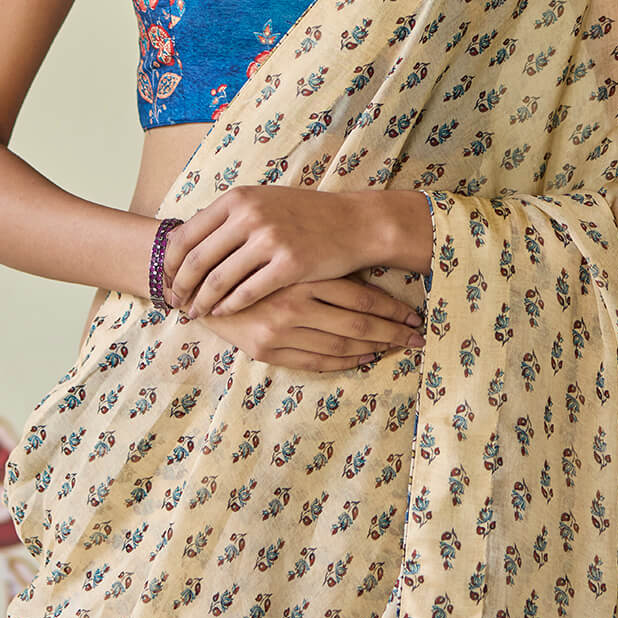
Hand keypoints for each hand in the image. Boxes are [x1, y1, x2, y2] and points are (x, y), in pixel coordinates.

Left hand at [162, 189, 375, 318]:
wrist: (353, 223)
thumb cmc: (304, 214)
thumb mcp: (262, 201)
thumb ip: (228, 216)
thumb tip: (186, 238)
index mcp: (238, 198)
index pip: (187, 233)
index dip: (170, 262)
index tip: (166, 278)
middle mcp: (250, 215)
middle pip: (197, 259)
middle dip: (180, 286)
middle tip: (175, 302)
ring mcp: (269, 239)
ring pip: (218, 279)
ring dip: (202, 301)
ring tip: (195, 313)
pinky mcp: (288, 265)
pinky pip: (247, 293)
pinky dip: (229, 307)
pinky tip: (223, 314)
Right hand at [181, 275, 425, 370]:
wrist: (199, 281)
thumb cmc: (249, 260)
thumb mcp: (285, 254)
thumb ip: (320, 266)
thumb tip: (369, 276)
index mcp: (302, 275)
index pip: (360, 298)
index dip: (391, 310)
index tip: (414, 317)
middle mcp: (294, 304)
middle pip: (357, 324)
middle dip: (392, 333)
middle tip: (418, 337)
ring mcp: (280, 330)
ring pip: (340, 345)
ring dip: (373, 348)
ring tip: (397, 347)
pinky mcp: (267, 350)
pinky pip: (316, 362)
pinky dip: (344, 362)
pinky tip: (363, 358)